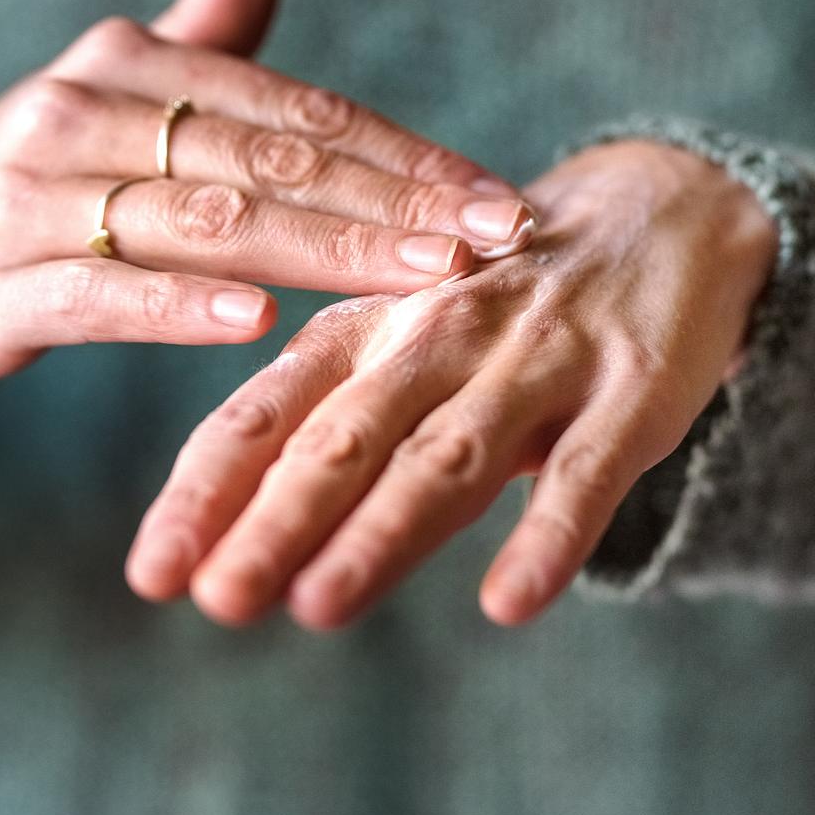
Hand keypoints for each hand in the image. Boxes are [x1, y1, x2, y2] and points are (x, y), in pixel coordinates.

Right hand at [0, 0, 532, 425]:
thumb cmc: (17, 191)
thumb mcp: (107, 95)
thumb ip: (202, 23)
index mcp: (127, 63)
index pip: (298, 108)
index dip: (406, 151)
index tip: (500, 192)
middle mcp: (81, 112)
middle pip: (271, 158)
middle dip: (398, 199)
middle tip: (502, 233)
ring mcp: (32, 200)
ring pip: (207, 221)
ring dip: (326, 248)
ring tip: (426, 272)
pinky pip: (100, 295)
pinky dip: (180, 307)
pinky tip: (258, 324)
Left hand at [126, 139, 777, 625]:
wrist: (662, 211)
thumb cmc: (501, 309)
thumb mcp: (403, 344)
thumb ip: (322, 431)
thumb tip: (215, 545)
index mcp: (370, 328)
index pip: (269, 414)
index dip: (207, 491)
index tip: (151, 572)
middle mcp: (441, 335)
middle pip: (346, 436)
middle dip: (276, 519)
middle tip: (217, 597)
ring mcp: (540, 359)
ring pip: (450, 452)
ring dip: (382, 530)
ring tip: (320, 604)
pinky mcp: (633, 387)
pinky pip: (586, 469)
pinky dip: (547, 534)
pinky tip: (511, 600)